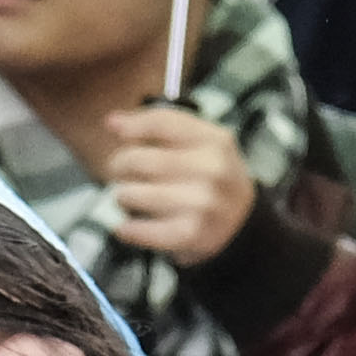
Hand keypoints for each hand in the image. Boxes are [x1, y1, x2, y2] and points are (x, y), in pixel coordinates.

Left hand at [97, 102, 258, 267]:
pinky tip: (129, 225)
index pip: (162, 122)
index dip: (132, 125)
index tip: (115, 129)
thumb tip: (113, 122)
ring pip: (133, 193)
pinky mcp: (190, 234)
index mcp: (214, 141)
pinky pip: (140, 229)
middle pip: (140, 159)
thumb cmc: (213, 181)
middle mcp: (211, 169)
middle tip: (121, 171)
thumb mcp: (202, 145)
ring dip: (122, 196)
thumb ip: (161, 128)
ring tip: (130, 197)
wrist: (241, 225)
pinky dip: (127, 228)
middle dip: (120, 165)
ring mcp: (201, 202)